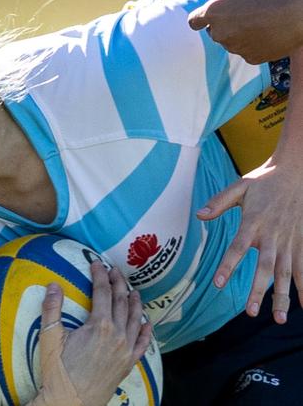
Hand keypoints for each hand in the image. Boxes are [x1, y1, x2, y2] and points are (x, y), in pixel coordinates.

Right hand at [29, 262, 151, 405]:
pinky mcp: (128, 364)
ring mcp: (125, 350)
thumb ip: (52, 309)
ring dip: (135, 302)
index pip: (102, 292)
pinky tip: (148, 323)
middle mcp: (117, 335)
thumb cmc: (59, 371)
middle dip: (118, 283)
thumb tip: (53, 284)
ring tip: (133, 290)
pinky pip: (143, 344)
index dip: (99, 275)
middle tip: (115, 270)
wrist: (71, 402)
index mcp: (99, 326)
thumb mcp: (50, 337)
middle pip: (121, 302)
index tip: (96, 263)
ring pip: (136, 320)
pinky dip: (147, 331)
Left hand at [189, 0, 302, 63]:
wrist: (298, 13)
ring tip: (259, 23)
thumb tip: (228, 0)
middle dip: (223, 26)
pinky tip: (266, 34)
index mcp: (214, 12)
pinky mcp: (249, 58)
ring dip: (238, 35)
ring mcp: (234, 48)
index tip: (204, 19)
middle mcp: (220, 33)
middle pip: (214, 33)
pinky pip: (245, 51)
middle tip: (243, 16)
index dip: (199, 19)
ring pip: (230, 43)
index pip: (194, 22)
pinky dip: (252, 45)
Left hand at [197, 159, 302, 323]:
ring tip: (279, 319)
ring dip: (283, 296)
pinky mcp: (302, 242)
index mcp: (254, 222)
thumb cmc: (265, 181)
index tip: (218, 283)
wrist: (297, 172)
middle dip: (259, 291)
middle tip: (250, 312)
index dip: (228, 266)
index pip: (238, 248)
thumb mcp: (240, 187)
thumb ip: (219, 202)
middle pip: (265, 267)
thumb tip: (199, 215)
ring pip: (286, 273)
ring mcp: (290, 240)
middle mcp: (272, 235)